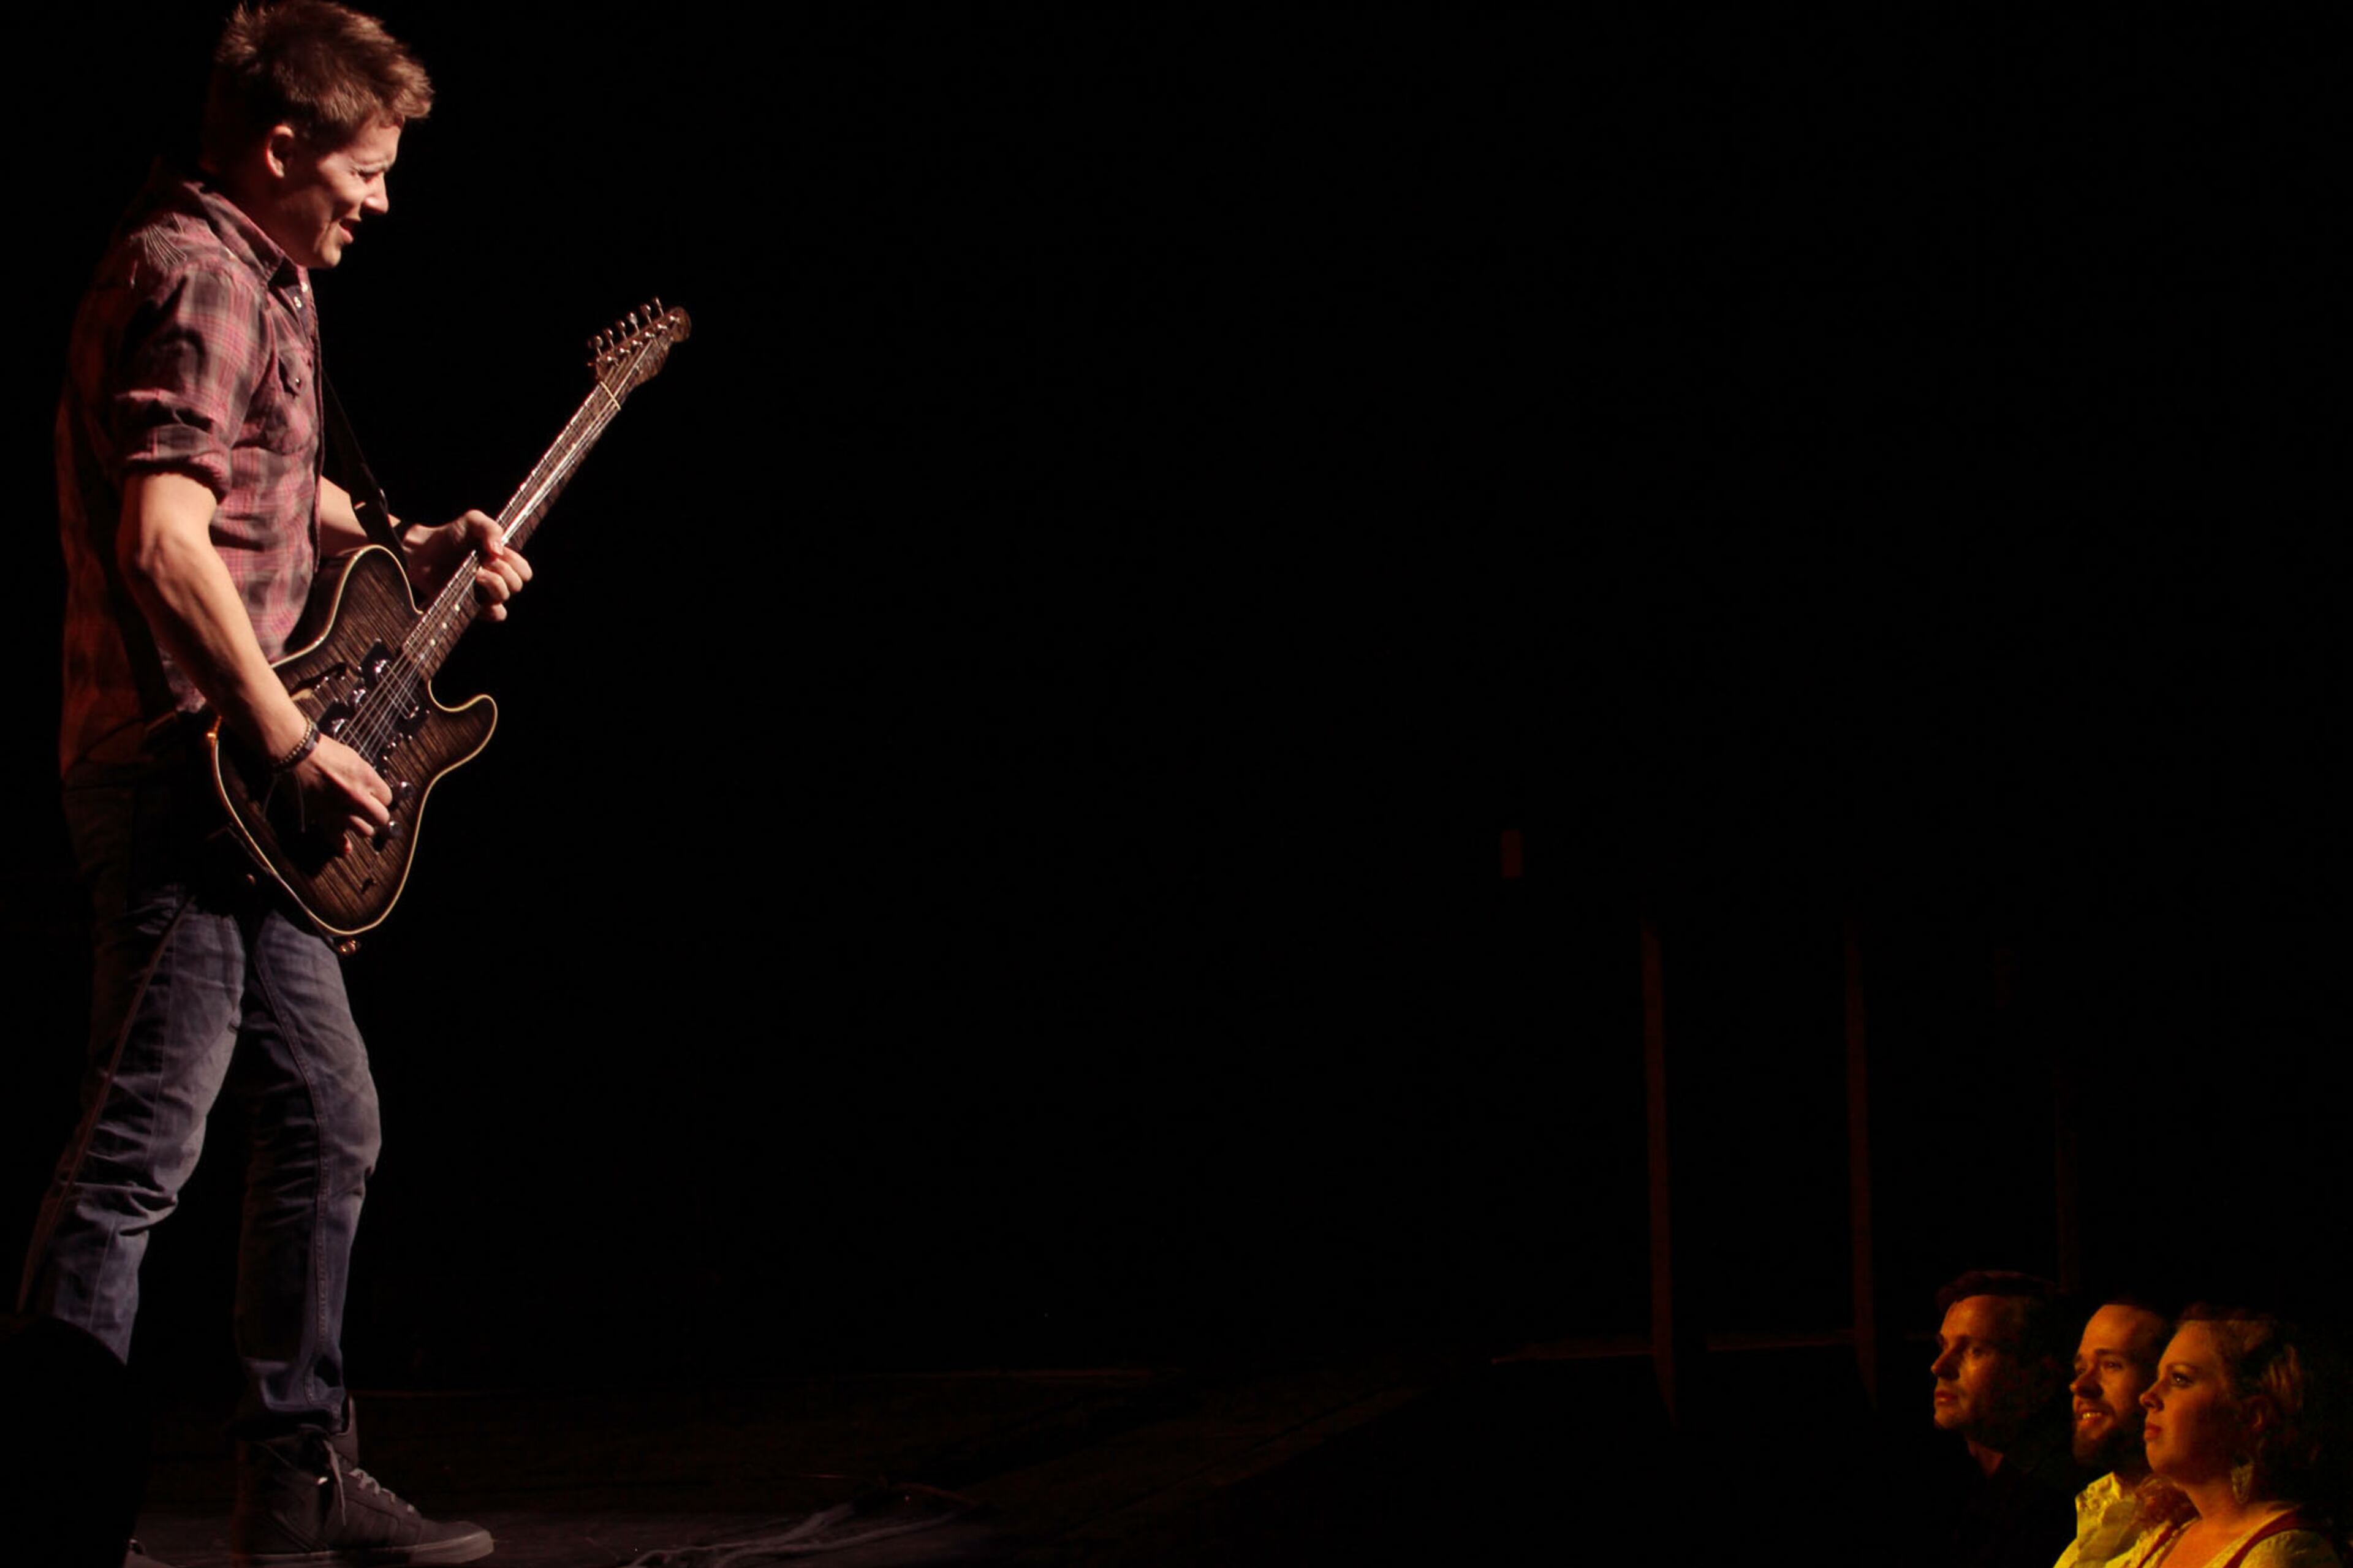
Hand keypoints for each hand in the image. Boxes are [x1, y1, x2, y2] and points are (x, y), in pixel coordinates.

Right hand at [290, 733, 393, 850]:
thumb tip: (372, 788)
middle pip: (380, 818)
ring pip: (365, 831)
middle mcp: (356, 796)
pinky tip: (346, 846)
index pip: (388, 798)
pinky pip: (338, 840)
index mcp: (366, 777)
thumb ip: (366, 776)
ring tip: (355, 819)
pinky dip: (343, 845)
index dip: (380, 797)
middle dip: (376, 813)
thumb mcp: (353, 758)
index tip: (374, 796)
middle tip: (368, 810)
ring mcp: (339, 809)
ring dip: (361, 826)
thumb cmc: (321, 750)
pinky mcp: (322, 818)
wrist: (294, 752)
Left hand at [408, 509, 532, 620]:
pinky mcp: (472, 607)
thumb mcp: (472, 521)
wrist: (421, 552)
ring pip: (504, 597)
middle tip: (483, 561)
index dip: (515, 563)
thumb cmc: (449, 536)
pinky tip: (476, 591)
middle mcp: (496, 580)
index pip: (524, 571)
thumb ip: (490, 528)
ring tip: (476, 574)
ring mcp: (484, 595)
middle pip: (516, 585)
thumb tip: (498, 551)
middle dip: (503, 571)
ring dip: (494, 584)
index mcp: (502, 562)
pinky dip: (491, 607)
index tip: (496, 553)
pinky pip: (495, 614)